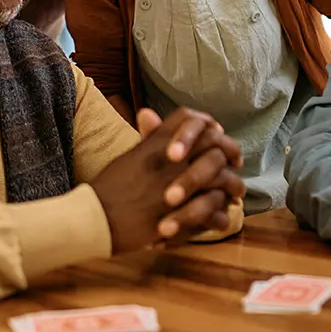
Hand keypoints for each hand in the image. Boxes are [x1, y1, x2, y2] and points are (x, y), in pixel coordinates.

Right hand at [90, 107, 242, 252]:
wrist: (93, 218)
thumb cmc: (109, 187)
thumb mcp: (129, 155)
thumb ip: (148, 138)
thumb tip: (150, 113)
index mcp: (157, 144)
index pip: (193, 121)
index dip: (210, 126)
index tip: (219, 136)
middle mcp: (170, 161)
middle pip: (215, 146)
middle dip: (231, 153)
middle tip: (236, 164)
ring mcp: (177, 187)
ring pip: (222, 180)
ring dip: (233, 187)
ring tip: (235, 194)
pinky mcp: (179, 216)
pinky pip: (214, 213)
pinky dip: (221, 216)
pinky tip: (221, 218)